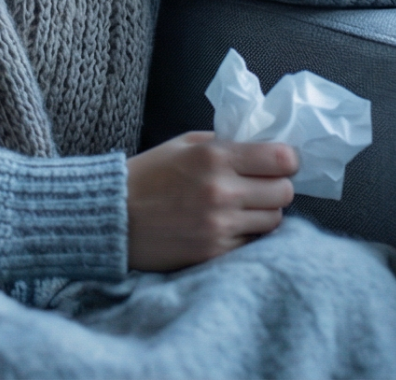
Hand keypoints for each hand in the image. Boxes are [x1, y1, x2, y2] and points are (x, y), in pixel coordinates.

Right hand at [125, 131, 297, 271]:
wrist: (109, 218)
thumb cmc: (146, 176)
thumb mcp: (184, 145)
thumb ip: (226, 143)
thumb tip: (262, 146)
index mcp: (216, 157)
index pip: (282, 158)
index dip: (286, 160)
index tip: (279, 163)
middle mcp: (222, 191)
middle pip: (284, 192)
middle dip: (277, 187)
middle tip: (261, 187)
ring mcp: (219, 225)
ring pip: (274, 219)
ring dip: (264, 213)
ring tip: (243, 208)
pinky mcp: (213, 252)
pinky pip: (252, 242)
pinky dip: (246, 234)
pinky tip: (228, 226)